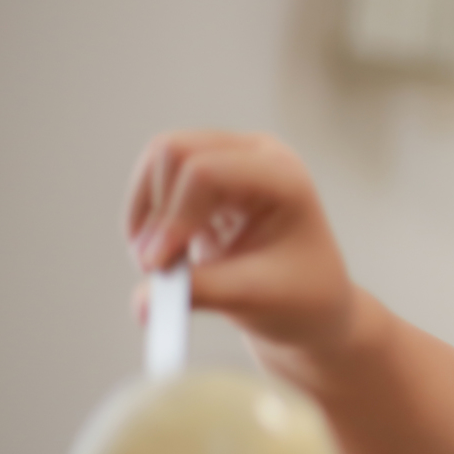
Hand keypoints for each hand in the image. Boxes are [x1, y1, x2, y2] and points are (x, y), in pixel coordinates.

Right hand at [125, 131, 354, 355]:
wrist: (310, 302)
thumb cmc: (300, 297)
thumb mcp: (253, 296)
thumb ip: (199, 292)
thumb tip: (143, 299)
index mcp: (282, 175)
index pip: (205, 171)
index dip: (173, 215)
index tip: (158, 266)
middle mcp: (256, 155)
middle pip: (173, 151)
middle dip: (156, 210)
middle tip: (154, 266)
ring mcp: (232, 158)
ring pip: (157, 160)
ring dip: (147, 213)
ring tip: (160, 263)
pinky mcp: (208, 174)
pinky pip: (157, 179)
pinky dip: (150, 218)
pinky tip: (167, 254)